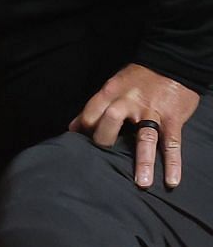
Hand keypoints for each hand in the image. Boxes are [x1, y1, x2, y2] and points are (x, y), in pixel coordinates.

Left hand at [69, 63, 200, 188]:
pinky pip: (172, 143)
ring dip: (143, 162)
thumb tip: (73, 128)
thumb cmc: (138, 78)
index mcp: (111, 92)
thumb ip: (94, 107)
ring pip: (144, 137)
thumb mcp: (112, 86)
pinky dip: (173, 162)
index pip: (90, 114)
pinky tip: (171, 180)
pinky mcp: (172, 119)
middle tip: (104, 157)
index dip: (83, 129)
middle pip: (110, 122)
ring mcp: (152, 112)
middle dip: (104, 141)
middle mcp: (130, 102)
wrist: (173, 63)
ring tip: (141, 183)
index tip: (82, 143)